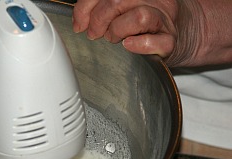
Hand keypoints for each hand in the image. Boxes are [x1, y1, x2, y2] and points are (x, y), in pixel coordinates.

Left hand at [70, 0, 226, 66]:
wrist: (187, 33)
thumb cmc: (146, 24)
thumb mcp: (124, 7)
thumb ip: (102, 7)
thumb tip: (79, 20)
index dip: (85, 6)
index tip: (79, 23)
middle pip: (119, 0)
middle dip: (98, 20)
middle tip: (94, 34)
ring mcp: (165, 19)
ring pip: (139, 16)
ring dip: (117, 31)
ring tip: (113, 39)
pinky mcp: (171, 41)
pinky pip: (156, 41)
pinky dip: (138, 45)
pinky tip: (128, 46)